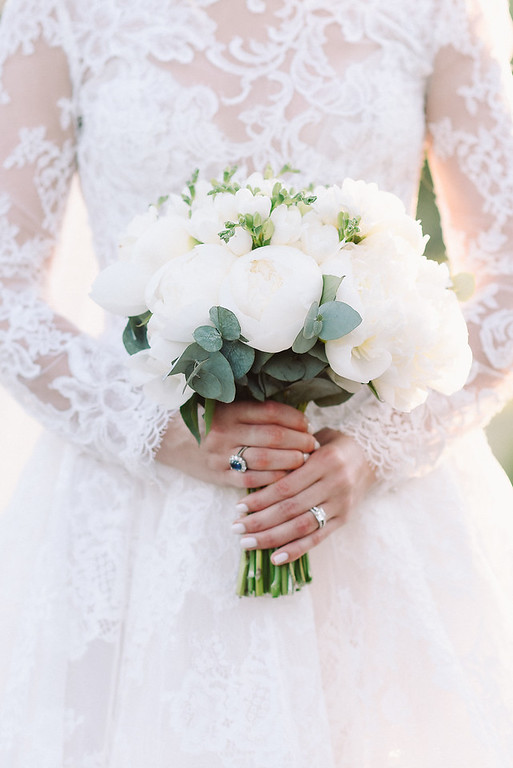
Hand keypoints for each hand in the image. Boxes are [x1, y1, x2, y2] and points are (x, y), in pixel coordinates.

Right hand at [156, 400, 318, 487]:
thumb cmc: (211, 422)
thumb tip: (300, 420)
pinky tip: (286, 477)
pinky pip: (252, 480)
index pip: (272, 412)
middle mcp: (224, 431)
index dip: (295, 419)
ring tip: (303, 460)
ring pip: (265, 460)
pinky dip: (273, 479)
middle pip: (273, 437)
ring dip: (290, 461)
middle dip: (299, 441)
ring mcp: (220, 455)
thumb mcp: (229, 408)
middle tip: (312, 445)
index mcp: (229, 410)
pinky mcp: (218, 476)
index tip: (308, 425)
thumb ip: (257, 411)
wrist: (172, 440)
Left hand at [231, 428, 375, 562]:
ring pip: (302, 527)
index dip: (261, 499)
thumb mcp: (314, 441)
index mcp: (325, 461)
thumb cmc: (333, 445)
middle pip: (291, 509)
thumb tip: (254, 471)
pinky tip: (275, 558)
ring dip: (272, 538)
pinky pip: (318, 538)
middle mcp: (335, 484)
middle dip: (260, 521)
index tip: (239, 507)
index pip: (287, 486)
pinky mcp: (344, 519)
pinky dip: (296, 550)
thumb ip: (290, 455)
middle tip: (237, 528)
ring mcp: (340, 504)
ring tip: (248, 543)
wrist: (371, 455)